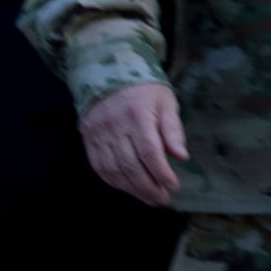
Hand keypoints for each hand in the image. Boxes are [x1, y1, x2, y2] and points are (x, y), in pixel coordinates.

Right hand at [79, 83, 186, 206]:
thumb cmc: (142, 90)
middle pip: (131, 166)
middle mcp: (114, 125)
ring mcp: (98, 132)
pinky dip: (114, 182)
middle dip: (149, 188)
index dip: (162, 174)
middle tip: (162, 198)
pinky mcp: (89, 137)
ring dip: (132, 189)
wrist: (107, 71)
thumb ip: (172, 129)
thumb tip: (181, 156)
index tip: (174, 186)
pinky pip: (99, 166)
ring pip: (114, 170)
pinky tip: (128, 188)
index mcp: (137, 114)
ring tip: (149, 198)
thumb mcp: (165, 102)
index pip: (150, 152)